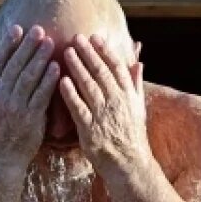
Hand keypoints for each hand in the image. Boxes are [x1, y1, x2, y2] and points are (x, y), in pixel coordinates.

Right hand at [0, 24, 59, 169]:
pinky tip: (57, 67)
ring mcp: (14, 108)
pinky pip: (41, 95)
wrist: (0, 159)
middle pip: (14, 66)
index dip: (8, 44)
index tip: (18, 29)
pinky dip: (48, 80)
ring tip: (50, 42)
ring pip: (28, 78)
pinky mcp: (30, 119)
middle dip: (27, 46)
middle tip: (39, 29)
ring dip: (40, 58)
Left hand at [60, 33, 151, 178]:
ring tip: (67, 52)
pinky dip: (70, 93)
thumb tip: (139, 62)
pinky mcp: (90, 130)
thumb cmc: (132, 135)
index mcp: (128, 96)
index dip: (106, 51)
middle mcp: (116, 102)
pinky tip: (61, 80)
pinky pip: (78, 108)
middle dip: (88, 53)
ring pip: (89, 86)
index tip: (96, 37)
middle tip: (76, 37)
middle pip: (101, 73)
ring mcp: (103, 116)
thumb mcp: (139, 107)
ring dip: (78, 67)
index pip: (117, 68)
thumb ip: (136, 83)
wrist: (129, 164)